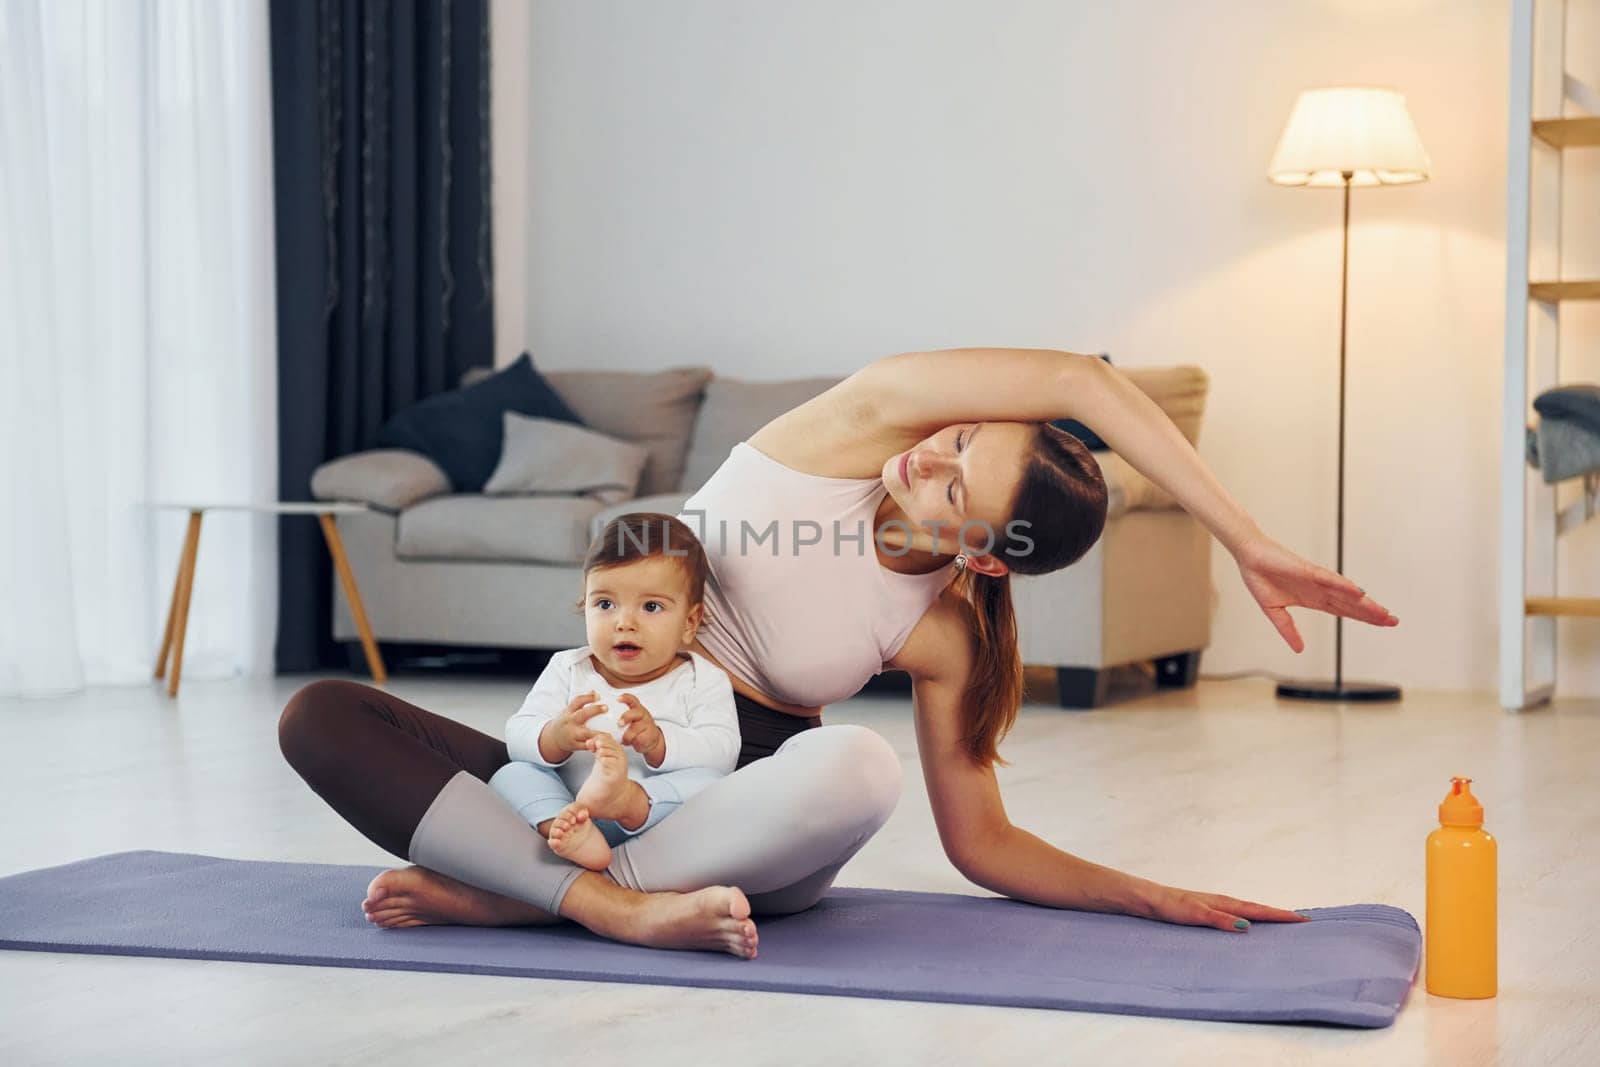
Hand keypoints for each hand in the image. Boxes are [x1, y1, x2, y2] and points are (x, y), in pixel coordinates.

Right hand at [542, 690, 607, 758]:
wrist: (553, 739)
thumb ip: (581, 702)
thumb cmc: (566, 723)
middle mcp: (570, 722)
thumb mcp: (570, 711)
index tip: (598, 695)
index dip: (588, 697)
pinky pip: (586, 746)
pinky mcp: (574, 745)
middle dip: (594, 710)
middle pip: (582, 714)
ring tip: (609, 734)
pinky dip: (595, 745)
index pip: (577, 701)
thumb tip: (594, 691)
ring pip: (585, 733)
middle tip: (606, 707)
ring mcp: (572, 734)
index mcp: (569, 712)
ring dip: (597, 733)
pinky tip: (605, 744)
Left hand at [616, 693, 664, 766]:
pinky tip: (625, 742)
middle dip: (627, 717)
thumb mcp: (629, 719)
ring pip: (637, 727)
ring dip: (627, 734)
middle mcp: (643, 714)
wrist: (650, 739)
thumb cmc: (635, 727)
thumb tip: (596, 711)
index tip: (617, 699)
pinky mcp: (649, 735)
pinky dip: (630, 740)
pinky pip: (638, 738)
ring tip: (622, 738)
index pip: (632, 700)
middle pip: (637, 712)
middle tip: (619, 723)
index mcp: (636, 708)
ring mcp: (647, 724)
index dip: (626, 698)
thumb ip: (617, 715)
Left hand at [1141, 882, 1308, 932]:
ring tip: (1283, 923)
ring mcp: (1215, 906)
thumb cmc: (1170, 906)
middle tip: (1302, 921)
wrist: (1148, 900)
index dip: (1280, 915)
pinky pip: (1236, 915)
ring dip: (1265, 916)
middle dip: (1279, 915)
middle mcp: (1222, 902)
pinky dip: (1249, 918)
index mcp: (1224, 903)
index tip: (1302, 919)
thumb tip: (1246, 926)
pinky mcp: (1207, 912)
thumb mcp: (1195, 914)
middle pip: (1257, 909)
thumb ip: (1219, 920)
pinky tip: (1248, 926)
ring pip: (1247, 911)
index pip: (1258, 910)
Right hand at [1232, 533, 1397, 652]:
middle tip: (1394, 621)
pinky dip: (1344, 585)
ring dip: (1364, 603)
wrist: (1247, 557)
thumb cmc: (1260, 577)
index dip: (1363, 618)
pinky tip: (1359, 592)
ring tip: (1384, 613)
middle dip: (1372, 614)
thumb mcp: (1274, 611)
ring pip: (1345, 594)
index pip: (1344, 611)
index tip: (1383, 624)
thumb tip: (1299, 650)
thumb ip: (1288, 630)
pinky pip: (1329, 579)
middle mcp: (1320, 590)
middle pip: (1351, 605)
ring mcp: (1316, 580)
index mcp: (1313, 599)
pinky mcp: (1307, 570)